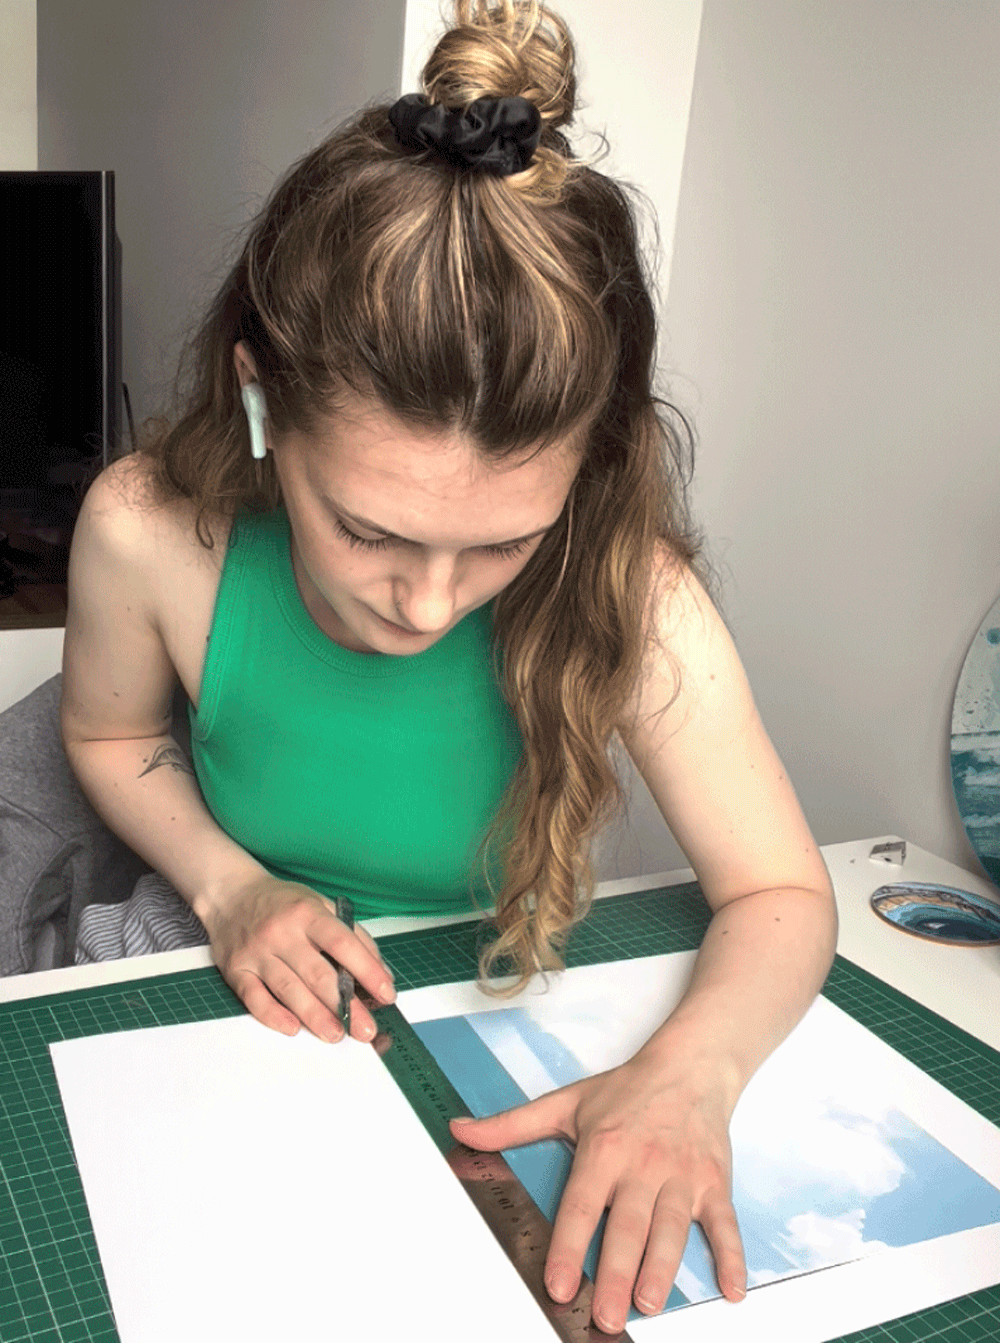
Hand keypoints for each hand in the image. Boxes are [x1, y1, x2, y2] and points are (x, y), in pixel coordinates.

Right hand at [200, 875, 396, 1043]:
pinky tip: (293, 1028)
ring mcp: (257, 952)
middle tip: (365, 1028)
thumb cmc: (283, 903)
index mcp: (307, 913)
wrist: (231, 894)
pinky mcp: (237, 970)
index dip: (367, 970)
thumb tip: (380, 972)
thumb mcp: (321, 904)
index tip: (386, 992)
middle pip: (317, 973)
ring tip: (336, 1034)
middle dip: (345, 1005)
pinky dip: (274, 1015)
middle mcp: (282, 932)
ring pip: (288, 989)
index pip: (343, 943)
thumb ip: (352, 935)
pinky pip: (254, 997)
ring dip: (315, 1016)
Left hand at [448, 1051, 746, 1334]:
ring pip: (672, 1229)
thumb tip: (460, 1131)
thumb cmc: (627, 1090)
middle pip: (628, 1226)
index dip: (568, 1245)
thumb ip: (511, 1125)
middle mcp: (643, 1165)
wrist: (689, 1066)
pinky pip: (725, 1224)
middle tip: (604, 1314)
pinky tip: (732, 1288)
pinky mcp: (715, 1184)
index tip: (557, 1283)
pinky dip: (731, 1256)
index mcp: (604, 1149)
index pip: (581, 1204)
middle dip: (615, 1272)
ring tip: (647, 1303)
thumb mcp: (565, 1103)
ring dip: (662, 1268)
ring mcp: (682, 1176)